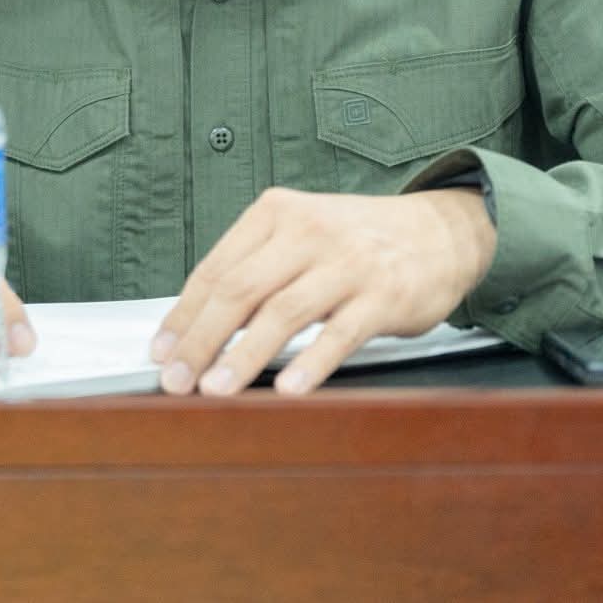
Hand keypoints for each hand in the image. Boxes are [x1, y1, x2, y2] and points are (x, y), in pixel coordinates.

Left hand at [150, 187, 495, 397]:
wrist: (442, 230)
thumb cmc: (359, 241)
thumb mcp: (302, 234)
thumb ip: (255, 269)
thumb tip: (197, 329)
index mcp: (277, 212)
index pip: (216, 268)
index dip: (183, 316)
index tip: (160, 352)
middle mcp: (309, 230)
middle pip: (240, 290)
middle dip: (201, 340)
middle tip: (176, 381)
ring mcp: (348, 262)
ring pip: (283, 312)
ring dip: (244, 356)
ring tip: (216, 391)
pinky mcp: (384, 294)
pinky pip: (339, 333)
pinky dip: (310, 364)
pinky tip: (287, 390)